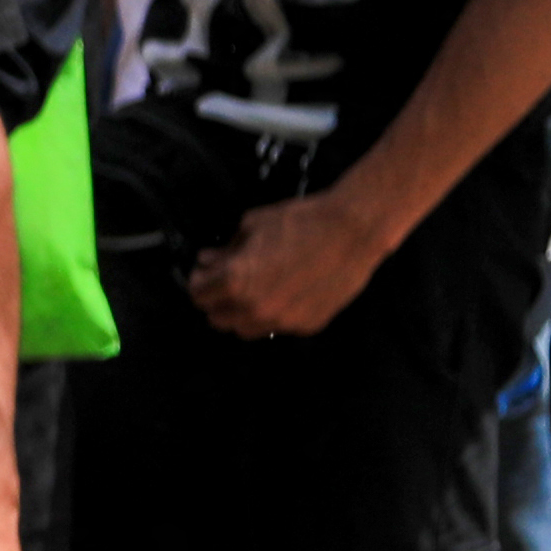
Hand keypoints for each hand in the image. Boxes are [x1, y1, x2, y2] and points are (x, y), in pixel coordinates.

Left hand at [187, 180, 398, 338]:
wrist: (353, 231)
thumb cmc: (303, 222)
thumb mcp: (253, 225)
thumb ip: (227, 249)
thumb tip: (209, 260)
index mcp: (236, 282)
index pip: (198, 296)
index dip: (199, 281)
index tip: (205, 273)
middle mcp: (255, 308)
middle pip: (217, 319)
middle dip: (217, 300)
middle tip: (226, 282)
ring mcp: (282, 321)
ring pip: (245, 329)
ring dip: (242, 312)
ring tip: (255, 288)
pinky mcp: (306, 326)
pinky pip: (278, 326)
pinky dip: (274, 313)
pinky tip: (284, 291)